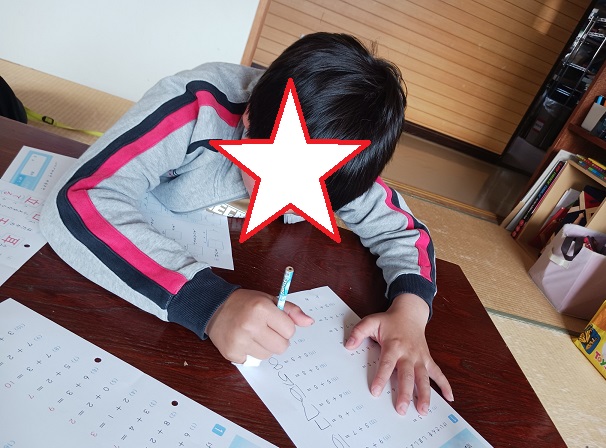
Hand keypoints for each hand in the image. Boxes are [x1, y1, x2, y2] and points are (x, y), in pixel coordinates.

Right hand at [205, 288, 313, 362]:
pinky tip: (243, 340)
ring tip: (253, 334)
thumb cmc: (245, 303)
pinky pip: (253, 361)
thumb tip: (309, 322)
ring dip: (264, 347)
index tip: (275, 322)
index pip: (290, 330)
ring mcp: (239, 340)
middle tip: (266, 330)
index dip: (285, 327)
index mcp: (262, 308)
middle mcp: (250, 324)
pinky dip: (250, 353)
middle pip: (281, 347)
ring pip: (268, 356)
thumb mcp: (269, 300)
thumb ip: (291, 311)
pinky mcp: (231, 353)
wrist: (214, 307)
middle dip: (277, 339)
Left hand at [344, 293, 452, 415]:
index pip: (387, 363)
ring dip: (424, 394)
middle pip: (407, 375)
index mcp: (394, 345)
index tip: (375, 391)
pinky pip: (438, 373)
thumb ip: (359, 332)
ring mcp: (420, 358)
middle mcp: (409, 353)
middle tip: (401, 409)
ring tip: (422, 410)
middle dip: (405, 392)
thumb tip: (348, 345)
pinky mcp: (427, 360)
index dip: (381, 377)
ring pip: (424, 378)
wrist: (410, 313)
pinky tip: (450, 398)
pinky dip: (445, 385)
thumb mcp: (371, 321)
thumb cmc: (390, 321)